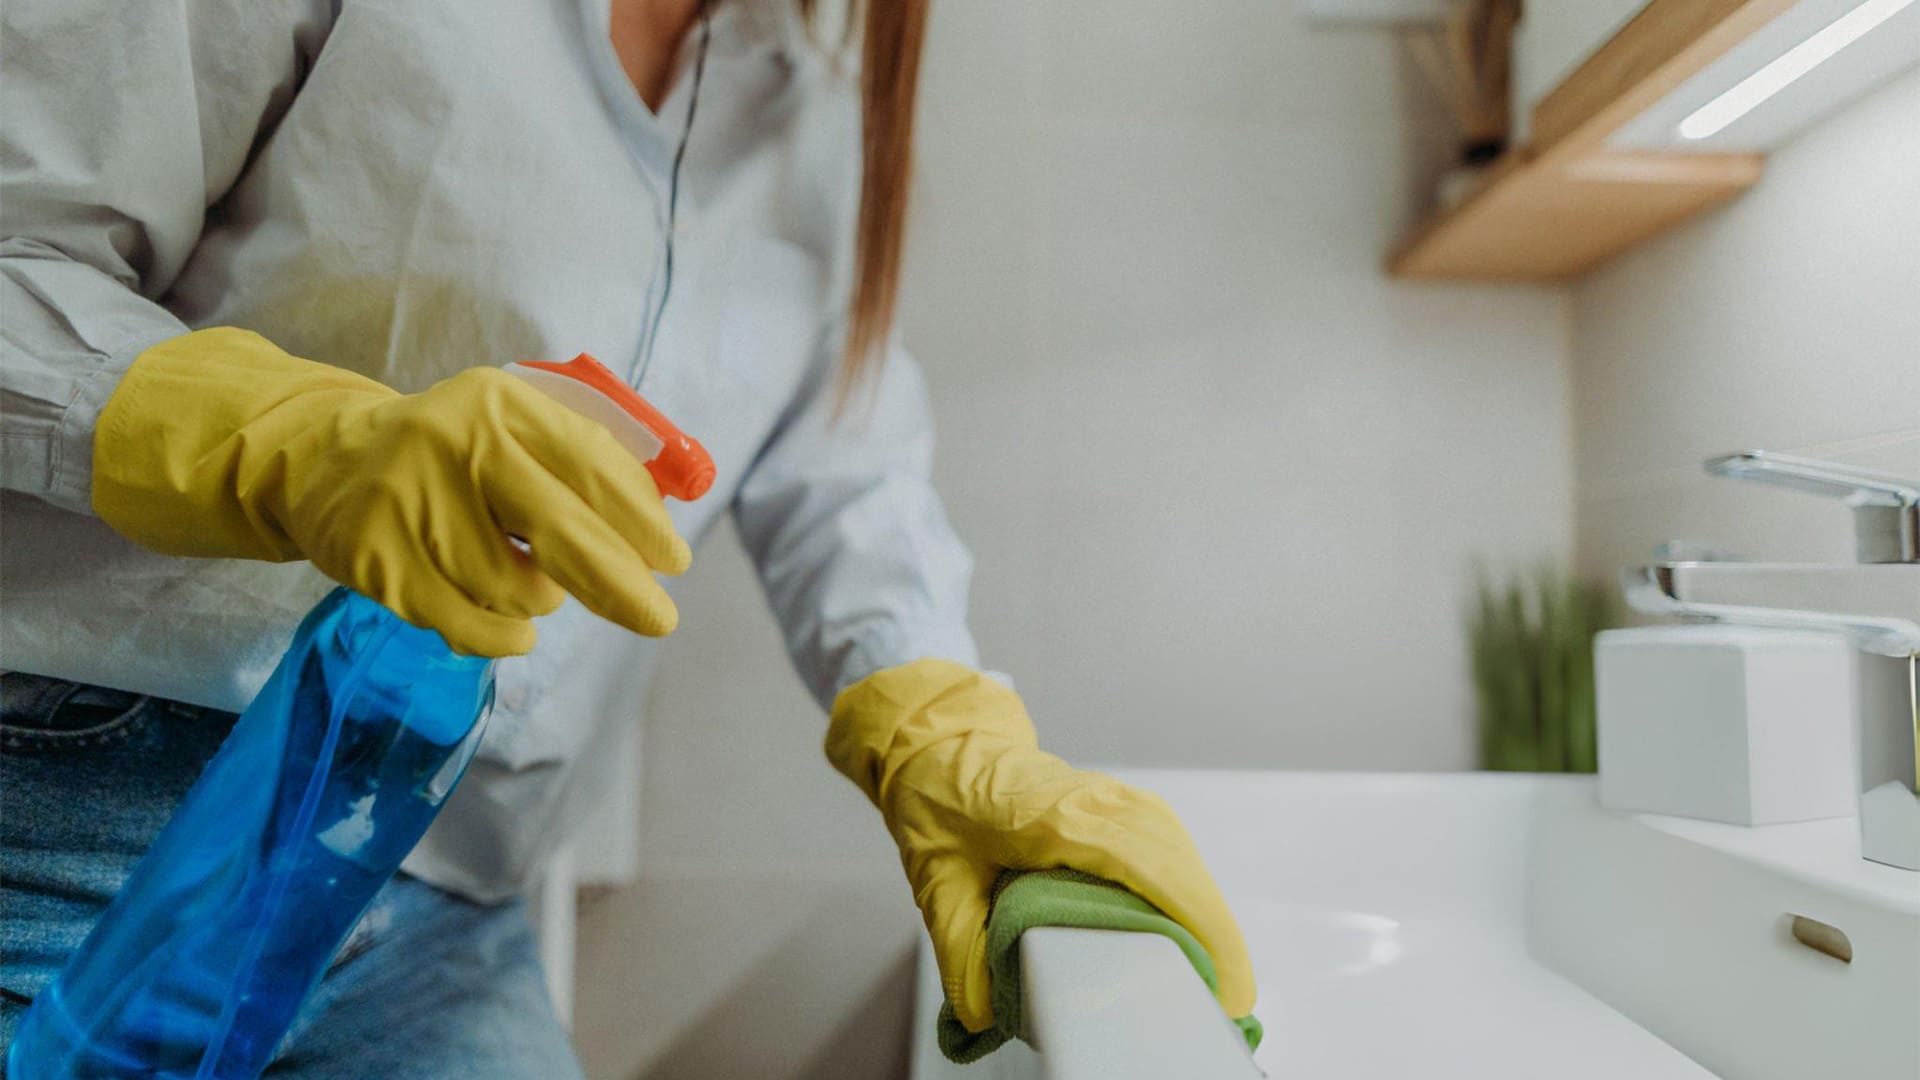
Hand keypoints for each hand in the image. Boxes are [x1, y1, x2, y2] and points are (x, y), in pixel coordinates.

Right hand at [93, 327, 690, 654]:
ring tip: (519, 575)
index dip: (641, 521)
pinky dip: (504, 634)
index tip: (675, 562)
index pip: (591, 464)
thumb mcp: (511, 429)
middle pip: (562, 532)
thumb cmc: (450, 454)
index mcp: (501, 403)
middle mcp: (455, 445)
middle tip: (660, 620)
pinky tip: (509, 622)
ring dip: (540, 599)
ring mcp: (410, 504)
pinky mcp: (378, 562)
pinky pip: (472, 625)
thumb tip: (661, 531)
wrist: (322, 461)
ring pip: (519, 590)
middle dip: (622, 586)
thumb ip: (582, 464)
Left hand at [826, 660, 1255, 1032]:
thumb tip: (989, 1012)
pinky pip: (1170, 843)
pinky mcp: (1120, 802)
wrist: (937, 745)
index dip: (1194, 922)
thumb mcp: (937, 883)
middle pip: (1179, 863)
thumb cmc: (939, 802)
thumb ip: (963, 950)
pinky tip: (1190, 925)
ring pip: (1182, 852)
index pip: (1146, 866)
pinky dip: (1189, 886)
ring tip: (1215, 972)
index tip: (1221, 977)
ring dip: (1205, 909)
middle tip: (1228, 998)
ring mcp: (1114, 795)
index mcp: (1053, 817)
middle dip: (1214, 931)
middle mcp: (1096, 800)